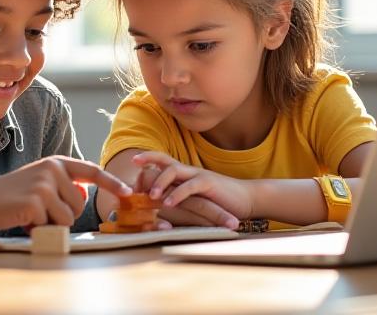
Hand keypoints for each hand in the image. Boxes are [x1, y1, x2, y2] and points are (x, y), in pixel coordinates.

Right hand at [0, 156, 130, 229]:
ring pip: (68, 217)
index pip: (90, 171)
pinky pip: (53, 226)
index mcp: (56, 163)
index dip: (111, 182)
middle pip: (79, 204)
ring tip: (31, 215)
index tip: (128, 192)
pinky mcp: (36, 202)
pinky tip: (23, 220)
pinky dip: (40, 229)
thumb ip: (61, 185)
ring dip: (51, 223)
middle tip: (38, 210)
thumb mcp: (40, 181)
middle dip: (62, 214)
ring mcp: (45, 185)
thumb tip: (83, 195)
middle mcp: (53, 169)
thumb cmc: (12, 195)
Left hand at [132, 152, 251, 220]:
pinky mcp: (209, 184)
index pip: (160, 162)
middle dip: (147, 159)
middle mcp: (188, 171)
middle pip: (164, 159)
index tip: (130, 169)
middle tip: (133, 162)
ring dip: (159, 182)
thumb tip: (155, 217)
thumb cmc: (218, 203)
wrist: (246, 199)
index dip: (145, 164)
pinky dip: (178, 194)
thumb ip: (177, 205)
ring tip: (150, 195)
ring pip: (174, 170)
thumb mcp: (194, 203)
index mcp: (183, 174)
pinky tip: (168, 203)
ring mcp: (198, 176)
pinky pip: (190, 186)